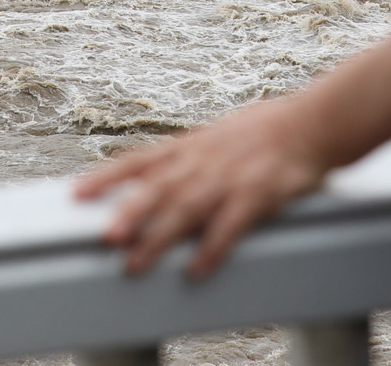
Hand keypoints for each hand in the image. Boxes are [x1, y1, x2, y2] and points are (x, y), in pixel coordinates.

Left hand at [72, 96, 331, 278]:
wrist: (314, 122)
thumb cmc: (265, 131)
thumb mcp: (217, 136)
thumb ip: (185, 158)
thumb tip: (151, 176)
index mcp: (191, 145)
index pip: (139, 159)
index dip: (107, 177)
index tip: (76, 193)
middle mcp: (205, 160)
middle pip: (160, 187)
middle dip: (130, 212)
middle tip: (104, 236)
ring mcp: (231, 177)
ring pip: (188, 208)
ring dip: (159, 236)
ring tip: (135, 262)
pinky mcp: (260, 194)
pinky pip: (232, 224)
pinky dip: (213, 246)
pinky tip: (197, 268)